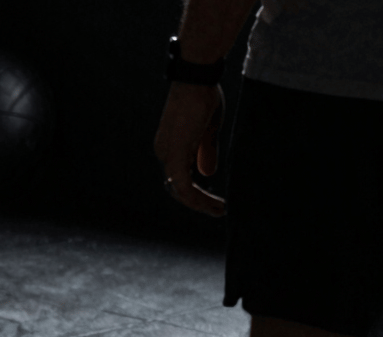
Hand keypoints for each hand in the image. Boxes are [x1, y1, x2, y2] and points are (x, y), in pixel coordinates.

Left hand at [154, 82, 225, 216]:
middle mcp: (164, 152)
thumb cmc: (204, 97)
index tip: (216, 199)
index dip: (196, 192)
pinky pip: (183, 187)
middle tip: (219, 211)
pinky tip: (213, 205)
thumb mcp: (208, 130)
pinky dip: (197, 198)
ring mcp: (167, 154)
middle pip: (178, 188)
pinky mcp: (175, 154)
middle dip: (199, 202)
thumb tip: (207, 174)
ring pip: (180, 191)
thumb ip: (205, 152)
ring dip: (200, 204)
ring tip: (219, 210)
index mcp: (170, 147)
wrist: (197, 79)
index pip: (179, 177)